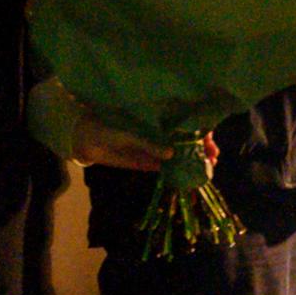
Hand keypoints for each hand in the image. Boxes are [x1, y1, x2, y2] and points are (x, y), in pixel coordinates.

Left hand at [72, 112, 215, 173]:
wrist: (82, 139)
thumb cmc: (106, 127)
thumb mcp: (129, 134)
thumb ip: (149, 144)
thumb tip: (172, 154)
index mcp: (157, 119)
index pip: (185, 123)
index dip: (200, 131)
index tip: (211, 140)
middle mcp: (157, 133)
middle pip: (185, 140)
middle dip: (200, 148)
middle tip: (212, 159)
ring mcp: (151, 148)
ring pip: (176, 154)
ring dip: (190, 161)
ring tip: (205, 169)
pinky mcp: (143, 162)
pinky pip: (161, 167)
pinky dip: (173, 171)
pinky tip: (185, 175)